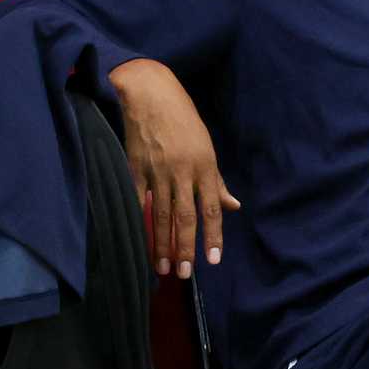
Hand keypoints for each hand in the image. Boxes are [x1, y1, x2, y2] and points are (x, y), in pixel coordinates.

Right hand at [109, 58, 240, 278]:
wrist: (151, 95)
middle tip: (185, 273)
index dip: (212, 235)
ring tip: (163, 267)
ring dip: (162, 243)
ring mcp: (157, 170)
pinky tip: (140, 241)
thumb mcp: (206, 148)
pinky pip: (138, 201)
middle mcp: (183, 171)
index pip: (211, 208)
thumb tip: (233, 206)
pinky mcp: (135, 168)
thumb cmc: (183, 122)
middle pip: (185, 216)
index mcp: (205, 166)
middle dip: (185, 247)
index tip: (213, 260)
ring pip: (160, 214)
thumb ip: (217, 182)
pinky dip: (139, 222)